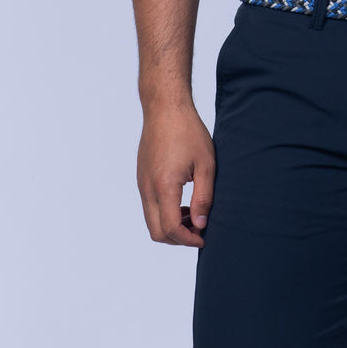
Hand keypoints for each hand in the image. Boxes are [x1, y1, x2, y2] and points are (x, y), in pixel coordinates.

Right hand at [137, 104, 215, 247]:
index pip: (170, 229)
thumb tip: (200, 224)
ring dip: (170, 226)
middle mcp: (147, 188)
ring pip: (151, 220)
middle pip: (156, 232)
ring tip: (192, 213)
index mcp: (164, 186)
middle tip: (198, 229)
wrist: (164, 108)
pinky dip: (164, 213)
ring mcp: (141, 183)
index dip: (188, 239)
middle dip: (178, 238)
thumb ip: (203, 198)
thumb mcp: (206, 165)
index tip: (204, 237)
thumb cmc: (188, 132)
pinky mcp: (141, 178)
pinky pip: (149, 206)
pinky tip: (182, 201)